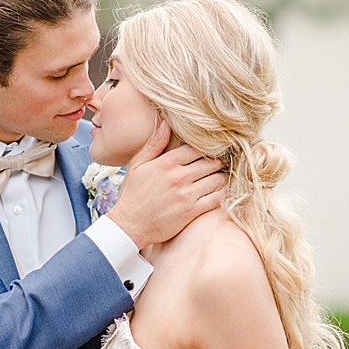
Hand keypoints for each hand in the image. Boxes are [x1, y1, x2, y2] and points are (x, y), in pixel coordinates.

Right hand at [105, 121, 226, 249]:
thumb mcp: (137, 165)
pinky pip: (217, 198)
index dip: (205, 149)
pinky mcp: (192, 211)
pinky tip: (215, 193)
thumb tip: (166, 123)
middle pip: (211, 163)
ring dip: (219, 178)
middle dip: (215, 163)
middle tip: (215, 166)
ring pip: (217, 179)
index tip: (207, 152)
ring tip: (215, 179)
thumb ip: (154, 144)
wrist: (128, 224)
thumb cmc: (132, 194)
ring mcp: (187, 195)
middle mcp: (179, 177)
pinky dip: (220, 194)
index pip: (197, 148)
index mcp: (167, 163)